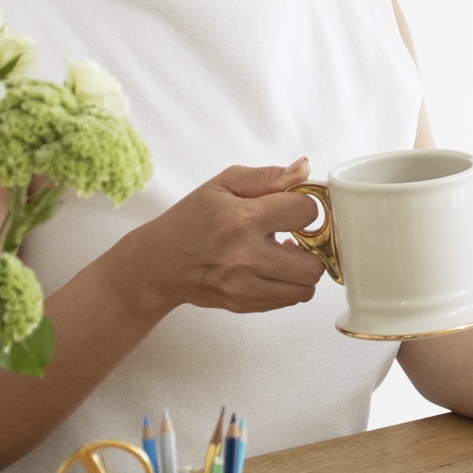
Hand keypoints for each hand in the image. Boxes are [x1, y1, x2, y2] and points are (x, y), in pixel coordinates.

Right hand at [123, 161, 331, 317]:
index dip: (306, 207)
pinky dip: (289, 285)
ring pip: (305, 288)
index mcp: (242, 219)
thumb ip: (268, 176)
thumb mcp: (223, 185)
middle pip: (314, 263)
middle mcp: (245, 257)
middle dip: (313, 247)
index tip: (293, 208)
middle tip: (296, 237)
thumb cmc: (190, 220)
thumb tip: (304, 168)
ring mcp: (244, 286)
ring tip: (286, 255)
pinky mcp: (244, 304)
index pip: (306, 212)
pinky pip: (289, 301)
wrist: (158, 263)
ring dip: (303, 270)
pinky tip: (272, 268)